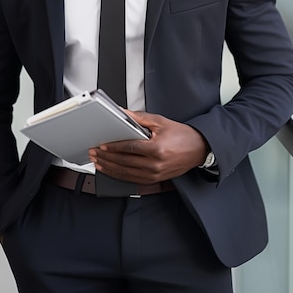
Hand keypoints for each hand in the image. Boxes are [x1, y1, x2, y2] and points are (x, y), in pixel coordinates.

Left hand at [88, 111, 209, 183]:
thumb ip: (139, 118)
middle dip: (106, 158)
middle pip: (124, 162)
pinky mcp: (155, 179)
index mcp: (157, 149)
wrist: (198, 149)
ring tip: (97, 162)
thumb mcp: (160, 121)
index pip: (129, 148)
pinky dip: (119, 175)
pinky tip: (110, 170)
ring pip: (126, 173)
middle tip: (94, 153)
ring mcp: (155, 174)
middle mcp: (155, 164)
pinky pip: (132, 179)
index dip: (113, 147)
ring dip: (109, 168)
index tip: (101, 145)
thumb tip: (123, 113)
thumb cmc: (182, 135)